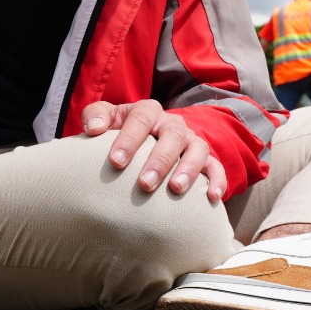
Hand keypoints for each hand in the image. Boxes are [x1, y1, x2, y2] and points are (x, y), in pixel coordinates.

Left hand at [81, 99, 226, 202]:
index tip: (115, 161)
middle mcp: (173, 124)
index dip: (129, 138)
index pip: (141, 118)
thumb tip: (93, 129)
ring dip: (188, 169)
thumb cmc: (119, 133)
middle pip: (172, 135)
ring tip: (175, 189)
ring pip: (197, 149)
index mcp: (148, 111)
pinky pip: (216, 167)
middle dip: (159, 160)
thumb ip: (95, 116)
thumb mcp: (105, 119)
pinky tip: (212, 197)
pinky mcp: (205, 159)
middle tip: (144, 184)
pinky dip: (217, 180)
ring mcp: (191, 141)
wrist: (142, 142)